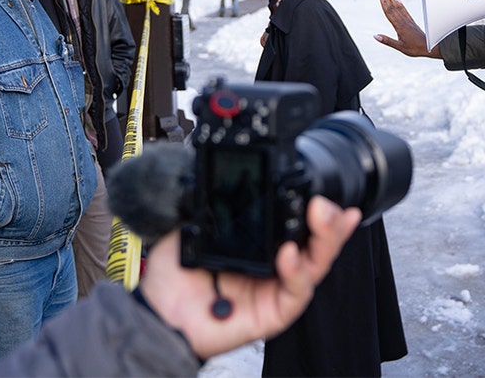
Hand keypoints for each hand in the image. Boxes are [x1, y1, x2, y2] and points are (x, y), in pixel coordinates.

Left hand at [139, 196, 361, 360]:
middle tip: (326, 203)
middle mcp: (274, 268)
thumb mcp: (191, 226)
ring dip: (325, 240)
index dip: (316, 208)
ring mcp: (275, 291)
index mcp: (260, 246)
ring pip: (315, 266)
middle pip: (317, 244)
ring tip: (321, 217)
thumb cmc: (174, 277)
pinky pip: (294, 292)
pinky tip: (289, 253)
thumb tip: (220, 170)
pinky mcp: (272, 315)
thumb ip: (211, 201)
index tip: (321, 189)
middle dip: (330, 221)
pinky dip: (296, 271)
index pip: (298, 224)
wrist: (154, 313)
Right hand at [375, 0, 440, 58]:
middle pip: (392, 7)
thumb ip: (387, 41)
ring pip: (398, 7)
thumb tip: (375, 36)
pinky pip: (405, 11)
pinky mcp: (411, 22)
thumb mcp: (400, 47)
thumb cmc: (415, 48)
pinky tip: (398, 0)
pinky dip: (401, 5)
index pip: (389, 13)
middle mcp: (403, 21)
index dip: (384, 3)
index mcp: (399, 27)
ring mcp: (408, 21)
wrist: (430, 47)